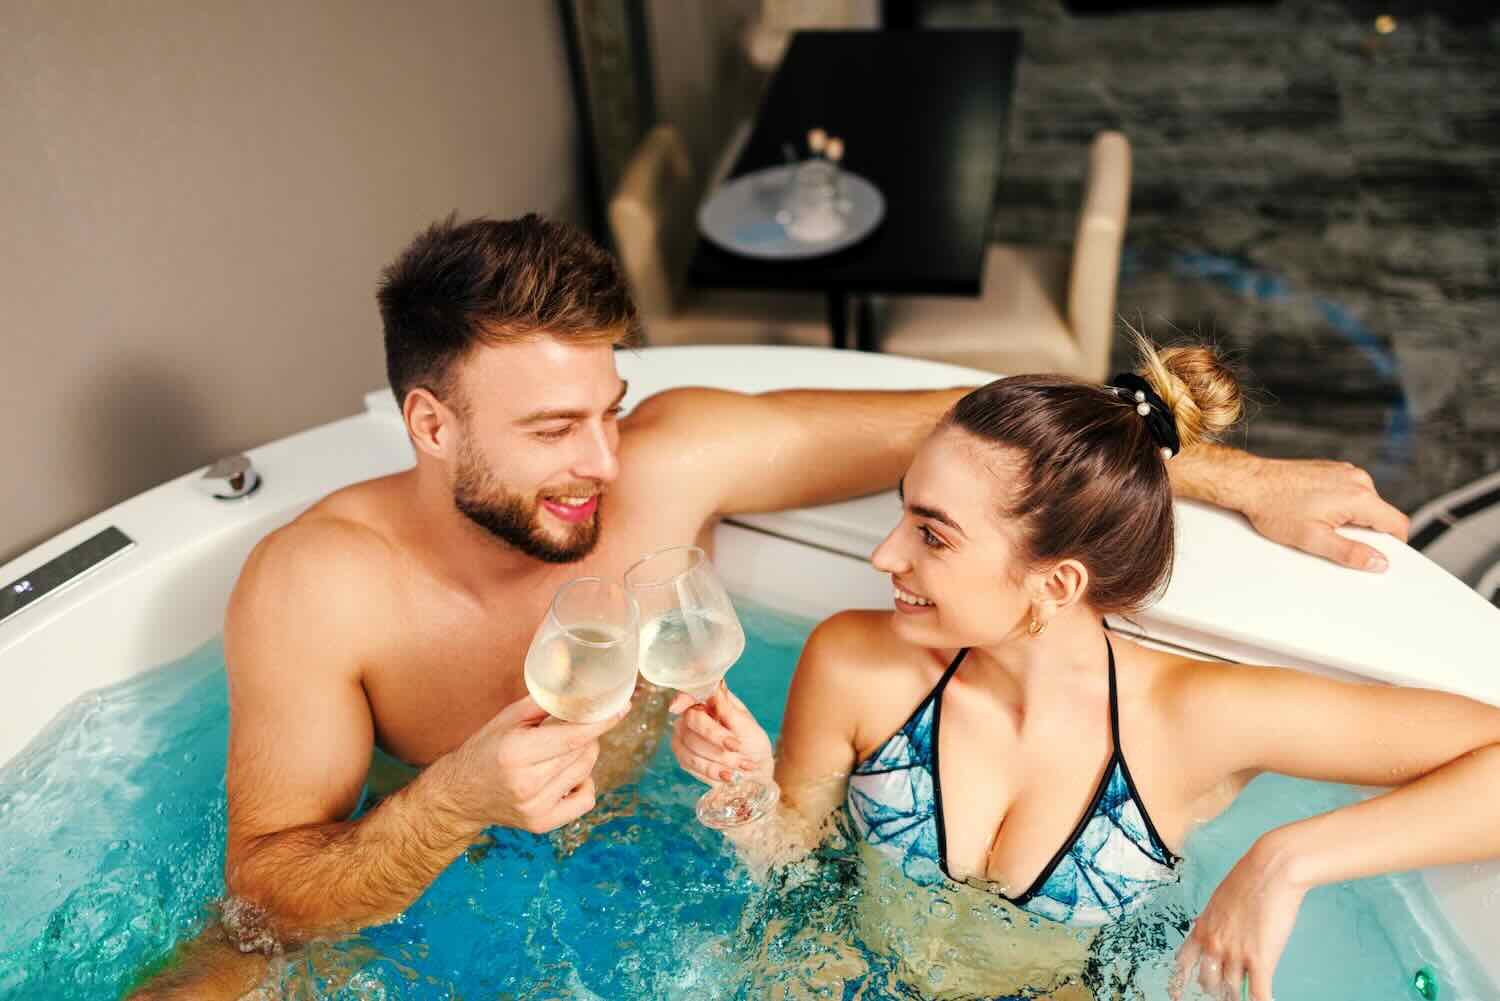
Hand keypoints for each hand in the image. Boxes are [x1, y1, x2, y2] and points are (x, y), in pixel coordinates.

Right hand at [443, 695, 626, 833]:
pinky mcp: (542, 824)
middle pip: (583, 753)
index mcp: (516, 753)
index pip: (572, 737)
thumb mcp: (506, 719)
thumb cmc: (486, 750)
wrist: (460, 795)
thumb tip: (578, 687)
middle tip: (566, 730)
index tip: (622, 708)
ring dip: (582, 756)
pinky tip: (563, 776)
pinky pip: (586, 799)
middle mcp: (526, 784)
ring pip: (586, 771)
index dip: (600, 722)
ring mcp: (535, 808)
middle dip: (584, 735)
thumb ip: (543, 703)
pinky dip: (583, 782)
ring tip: (557, 752)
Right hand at [669, 683, 773, 784]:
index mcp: (708, 702)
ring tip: (742, 765)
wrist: (754, 771)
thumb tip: (715, 684)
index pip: (689, 695)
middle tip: (737, 746)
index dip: (683, 698)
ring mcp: (684, 738)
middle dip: (717, 736)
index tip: (680, 706)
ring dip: (720, 758)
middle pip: (693, 721)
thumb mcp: (746, 724)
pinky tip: (729, 775)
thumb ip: (727, 708)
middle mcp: (691, 717)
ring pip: (692, 745)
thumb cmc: (752, 743)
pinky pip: (692, 764)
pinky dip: (714, 770)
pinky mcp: (684, 758)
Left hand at [1171, 839, 1307, 1000]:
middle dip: (1217, 990)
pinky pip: (1258, 993)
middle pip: (1208, 983)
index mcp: (1202, 930)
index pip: (1183, 964)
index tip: (1179, 994)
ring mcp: (1235, 954)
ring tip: (1245, 995)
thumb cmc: (1248, 880)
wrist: (1270, 870)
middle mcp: (1214, 945)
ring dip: (1239, 996)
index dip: (1181, 982)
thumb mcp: (1219, 901)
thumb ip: (1213, 922)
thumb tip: (1212, 932)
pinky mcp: (1260, 960)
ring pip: (1232, 991)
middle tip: (1226, 991)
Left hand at [1237, 457, 1407, 571]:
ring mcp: (1345, 471)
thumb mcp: (1314, 540)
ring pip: (1365, 503)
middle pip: (1381, 513)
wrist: (1250, 482)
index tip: (1380, 556)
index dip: (1394, 545)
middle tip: (1336, 541)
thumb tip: (1378, 562)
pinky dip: (1340, 505)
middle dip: (1366, 532)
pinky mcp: (1333, 469)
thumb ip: (1350, 553)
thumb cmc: (1275, 508)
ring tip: (1319, 523)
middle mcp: (1357, 479)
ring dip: (1351, 518)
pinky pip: (1349, 492)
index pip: (1397, 524)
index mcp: (1359, 496)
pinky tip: (1315, 511)